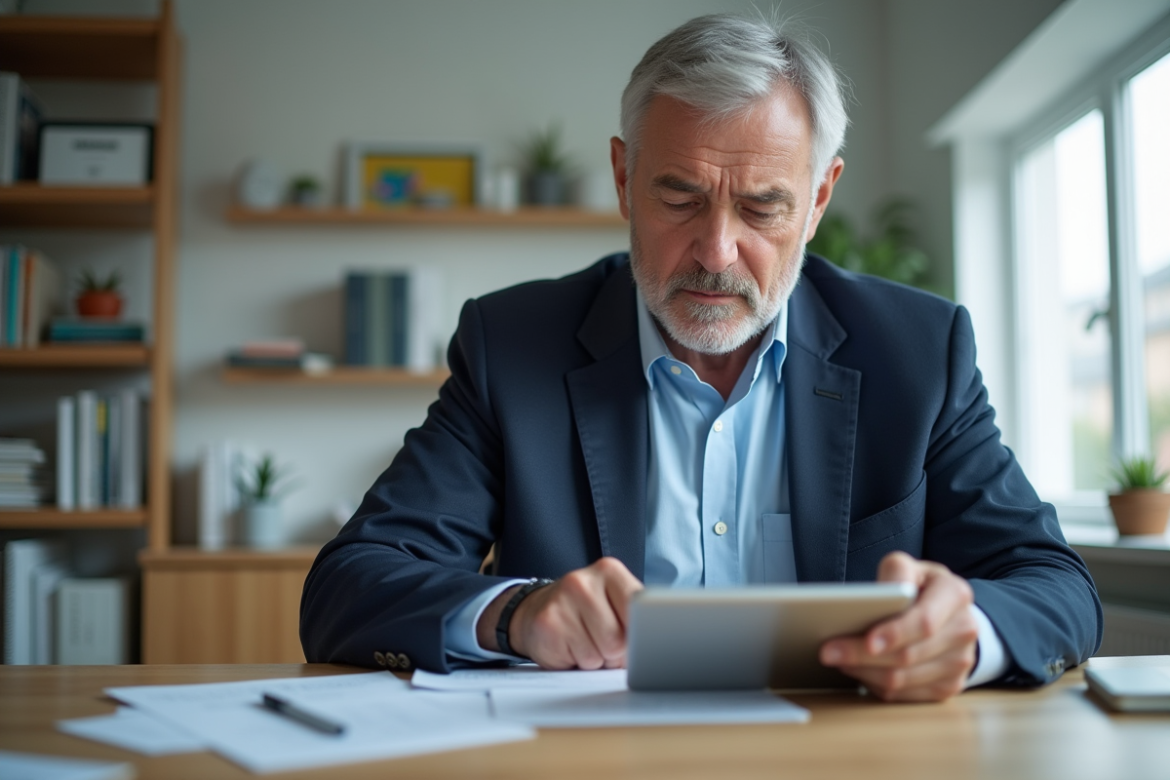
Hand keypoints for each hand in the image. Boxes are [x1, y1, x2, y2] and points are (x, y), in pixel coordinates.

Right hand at [476, 557, 643, 669]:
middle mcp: (584, 580)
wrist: (535, 610)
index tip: (637, 637)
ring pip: (601, 653)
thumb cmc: (585, 613)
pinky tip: (569, 646)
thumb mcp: (614, 606)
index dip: (641, 634)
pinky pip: (580, 660)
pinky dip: (579, 662)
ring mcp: (562, 599)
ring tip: (585, 642)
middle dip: (616, 651)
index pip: (641, 610)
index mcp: (610, 570)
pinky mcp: (548, 623)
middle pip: (621, 638)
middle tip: (601, 640)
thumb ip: (636, 618)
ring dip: (597, 658)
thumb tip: (652, 643)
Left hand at [819, 551, 978, 701]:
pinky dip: (875, 685)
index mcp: (955, 595)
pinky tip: (858, 671)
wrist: (950, 613)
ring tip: (838, 659)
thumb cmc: (920, 587)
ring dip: (864, 672)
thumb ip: (896, 572)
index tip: (867, 641)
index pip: (924, 621)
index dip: (894, 634)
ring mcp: (959, 663)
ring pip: (903, 679)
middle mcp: (964, 630)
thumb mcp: (909, 568)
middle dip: (862, 655)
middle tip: (829, 652)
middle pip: (908, 655)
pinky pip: (905, 695)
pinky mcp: (949, 686)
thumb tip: (886, 593)